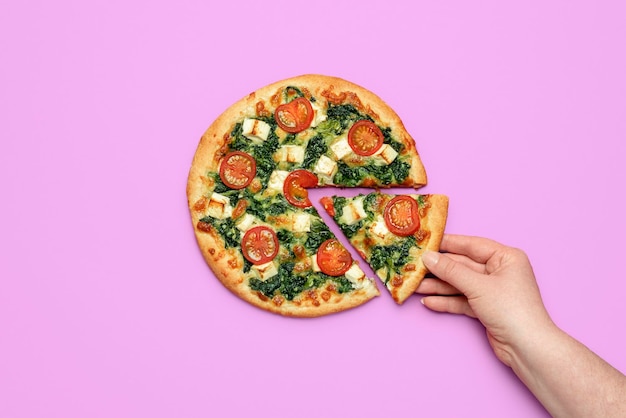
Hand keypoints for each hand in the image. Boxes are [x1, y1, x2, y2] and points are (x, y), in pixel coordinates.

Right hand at [418, 234, 554, 365]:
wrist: (527, 348)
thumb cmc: (511, 309)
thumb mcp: (478, 286)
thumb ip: (451, 270)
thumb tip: (428, 257)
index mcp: (506, 258)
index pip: (472, 245)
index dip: (448, 244)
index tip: (426, 242)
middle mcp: (500, 271)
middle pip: (463, 266)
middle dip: (439, 269)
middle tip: (415, 267)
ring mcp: (492, 291)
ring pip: (460, 284)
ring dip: (438, 287)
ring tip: (415, 287)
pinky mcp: (486, 308)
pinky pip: (462, 300)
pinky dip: (447, 301)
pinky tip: (429, 302)